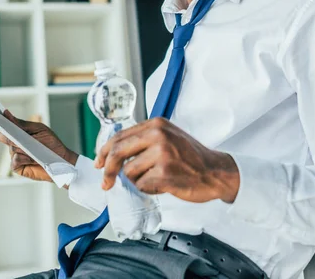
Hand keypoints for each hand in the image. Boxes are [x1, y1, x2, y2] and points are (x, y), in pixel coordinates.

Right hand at [0, 110, 77, 181]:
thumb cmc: (50, 143)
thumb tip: (6, 114)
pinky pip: (14, 161)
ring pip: (11, 148)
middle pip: (3, 136)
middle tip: (16, 134)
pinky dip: (23, 158)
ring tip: (35, 149)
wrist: (61, 159)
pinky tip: (32, 158)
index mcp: (19, 132)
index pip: (5, 125)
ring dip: (23, 148)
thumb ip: (22, 124)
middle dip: (9, 134)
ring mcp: (15, 155)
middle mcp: (14, 143)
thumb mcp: (38, 130)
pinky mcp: (17, 167)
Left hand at [94, 117, 239, 203]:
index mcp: (156, 124)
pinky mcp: (164, 173)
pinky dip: (148, 189)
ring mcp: (161, 153)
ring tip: (155, 179)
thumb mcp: (168, 137)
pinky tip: (163, 185)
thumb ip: (145, 140)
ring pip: (129, 172)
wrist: (215, 171)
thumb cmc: (191, 157)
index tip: (99, 162)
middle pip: (118, 151)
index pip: (120, 136)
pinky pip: (142, 185)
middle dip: (107, 169)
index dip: (105, 151)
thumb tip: (115, 154)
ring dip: (137, 181)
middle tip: (105, 182)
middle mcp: (158, 135)